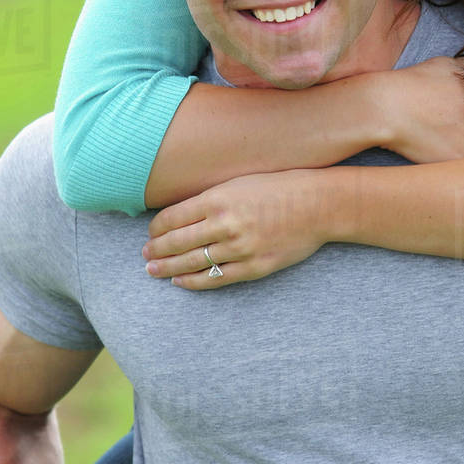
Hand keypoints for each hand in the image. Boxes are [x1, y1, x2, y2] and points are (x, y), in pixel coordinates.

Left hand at [144, 169, 326, 289]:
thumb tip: (177, 216)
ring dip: (167, 267)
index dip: (156, 228)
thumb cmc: (278, 188)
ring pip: (192, 263)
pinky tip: (179, 281)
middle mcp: (226, 224)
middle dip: (156, 250)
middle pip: (177, 242)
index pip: (173, 218)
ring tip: (153, 270)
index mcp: (218, 198)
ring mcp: (240, 248)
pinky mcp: (254, 267)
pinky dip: (193, 282)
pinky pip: (216, 279)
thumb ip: (209, 198)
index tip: (150, 233)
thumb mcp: (239, 182)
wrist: (318, 205)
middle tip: (144, 255)